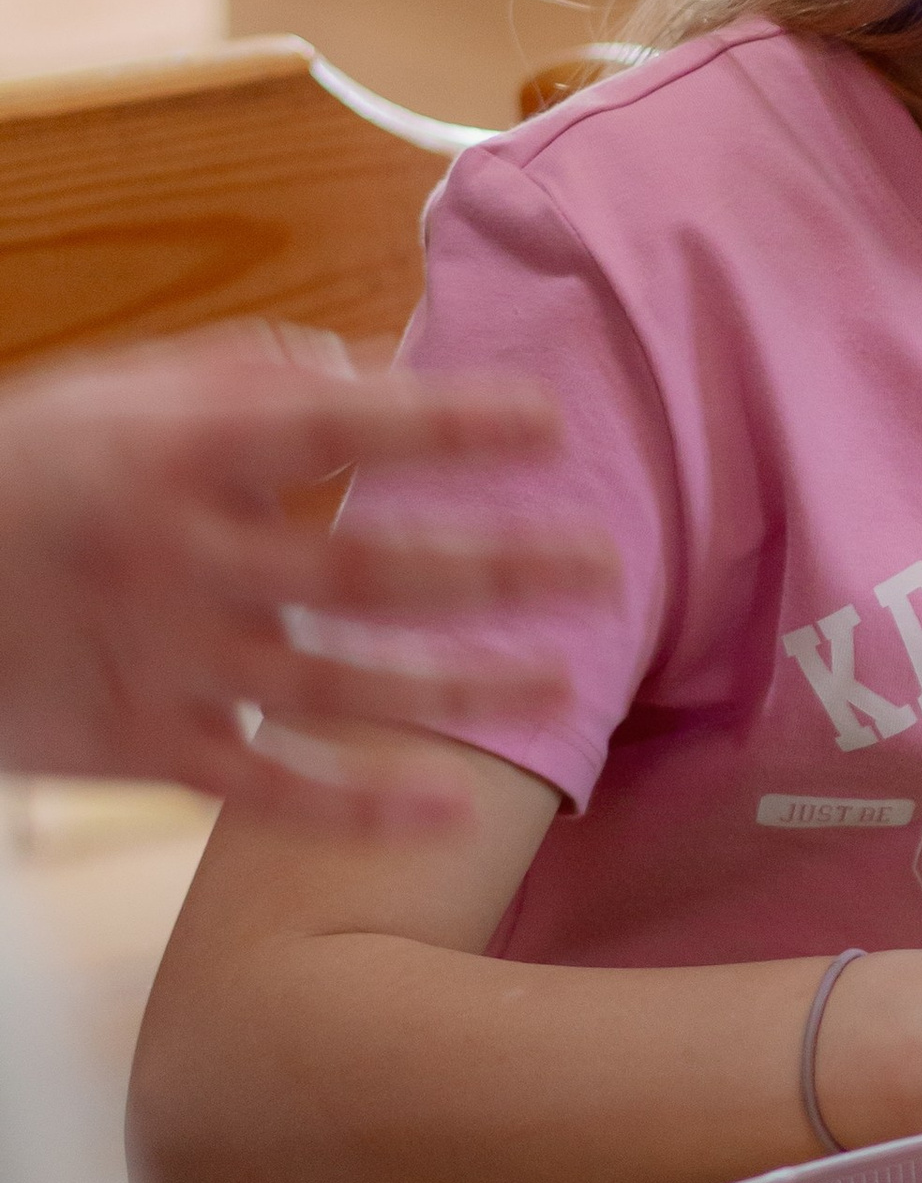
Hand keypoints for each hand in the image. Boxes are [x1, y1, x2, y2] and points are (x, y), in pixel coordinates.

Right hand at [0, 332, 615, 827]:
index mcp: (174, 453)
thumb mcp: (112, 394)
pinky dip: (354, 804)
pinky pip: (264, 785)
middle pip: (364, 566)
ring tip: (557, 684)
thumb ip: (243, 376)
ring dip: (453, 687)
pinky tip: (443, 809)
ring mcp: (163, 662)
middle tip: (602, 563)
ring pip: (334, 684)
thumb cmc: (20, 474)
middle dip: (495, 565)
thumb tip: (374, 373)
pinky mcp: (139, 747)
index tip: (547, 421)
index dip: (447, 424)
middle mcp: (179, 559)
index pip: (338, 428)